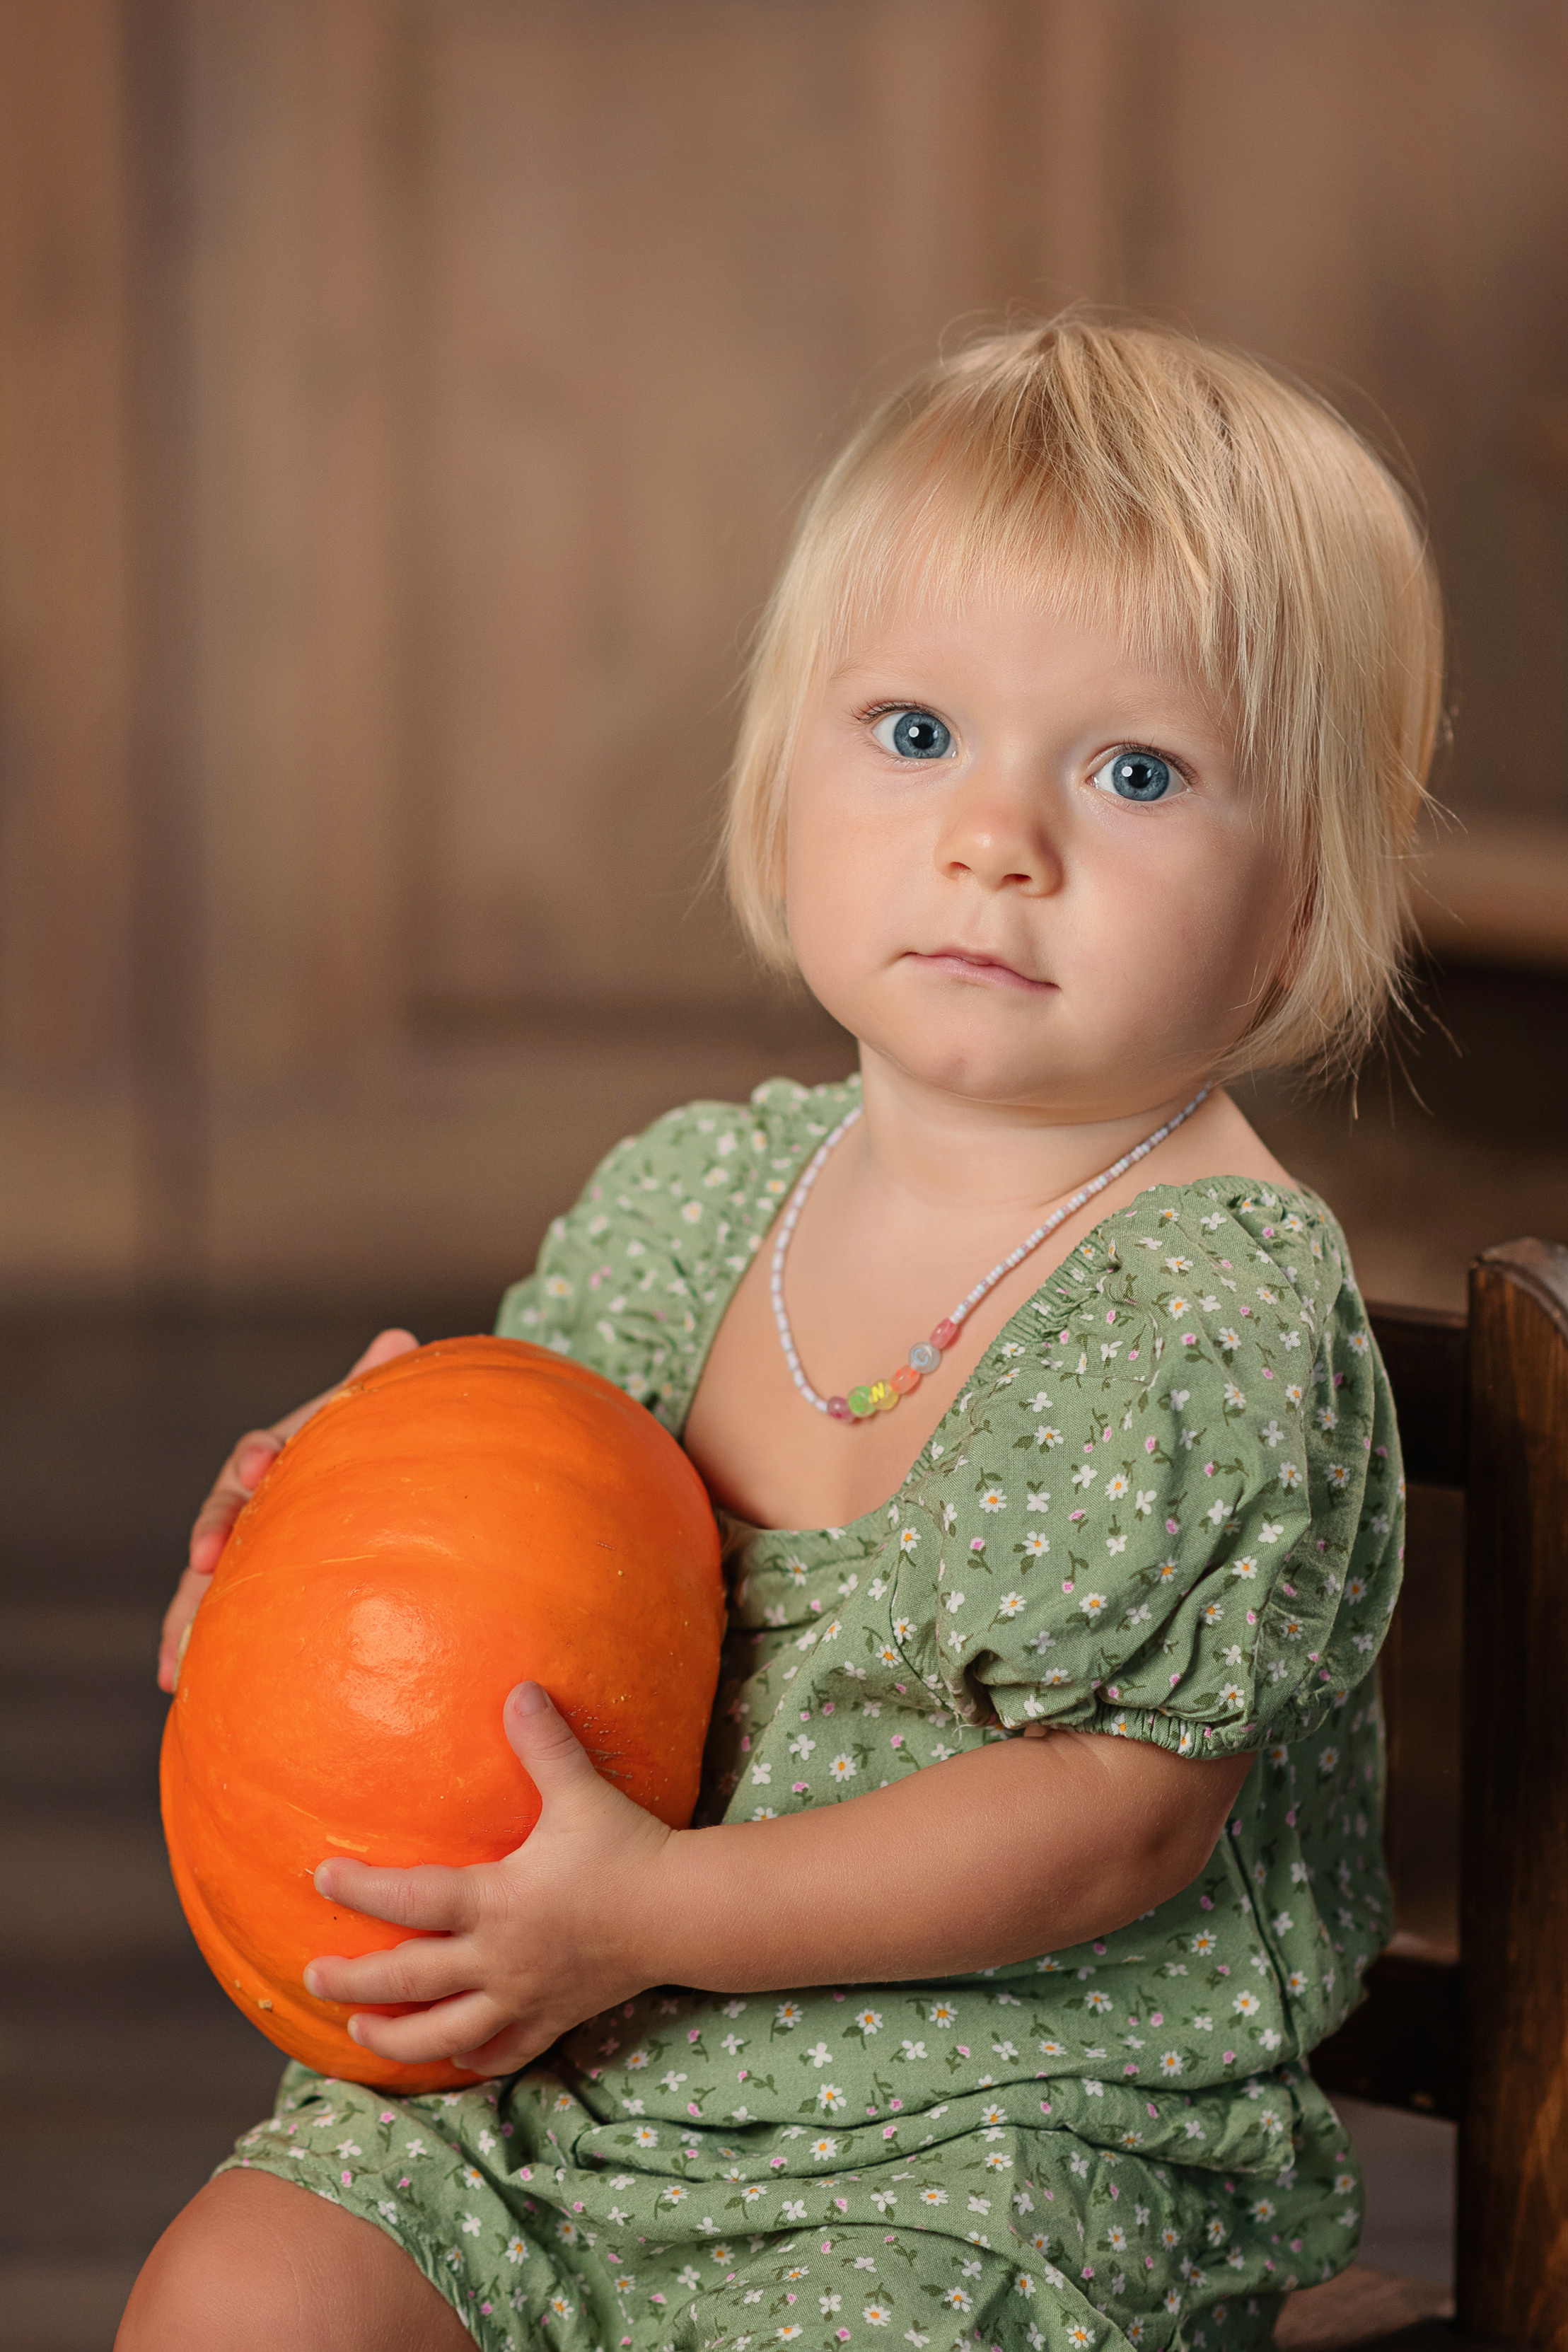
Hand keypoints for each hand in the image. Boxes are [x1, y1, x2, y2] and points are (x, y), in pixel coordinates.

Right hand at [157, 1327, 418, 1691]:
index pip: (257, 1452)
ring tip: (172, 1657)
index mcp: (278, 1457)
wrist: (380, 1496)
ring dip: (184, 1614)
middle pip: (219, 1518)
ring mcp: (245, 1553)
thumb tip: (398, 1339)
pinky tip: (183, 1688)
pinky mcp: (250, 1599)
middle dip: (209, 1537)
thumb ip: (376, 1389)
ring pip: (204, 1580)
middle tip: (204, 1558)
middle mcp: (251, 1503)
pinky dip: (196, 1650)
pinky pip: (218, 1623)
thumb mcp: (374, 1422)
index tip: (261, 1463)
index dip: (257, 1455)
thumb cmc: (373, 1453)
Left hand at [304, 1683, 676, 2076]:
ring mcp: (524, 1996)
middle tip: (312, 1975)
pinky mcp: (553, 2018)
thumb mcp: (580, 1792)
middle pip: (411, 1980)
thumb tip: (519, 1689)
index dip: (362, 1891)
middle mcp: (499, 1958)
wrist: (681, 1913)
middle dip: (356, 1981)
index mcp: (497, 1902)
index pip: (413, 1900)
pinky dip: (472, 2060)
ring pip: (445, 2034)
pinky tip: (452, 2060)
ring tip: (358, 2030)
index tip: (321, 1879)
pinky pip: (503, 2052)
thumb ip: (545, 1744)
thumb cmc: (627, 1849)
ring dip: (396, 2037)